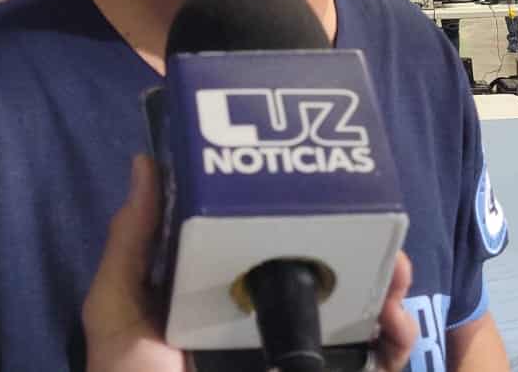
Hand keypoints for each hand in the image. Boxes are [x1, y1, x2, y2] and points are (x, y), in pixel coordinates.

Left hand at [84, 157, 419, 371]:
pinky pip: (381, 357)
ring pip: (361, 311)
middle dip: (356, 243)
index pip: (264, 248)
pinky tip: (395, 321)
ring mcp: (305, 361)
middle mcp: (267, 330)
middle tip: (373, 221)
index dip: (294, 215)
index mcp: (219, 307)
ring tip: (396, 269)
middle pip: (325, 273)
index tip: (315, 185)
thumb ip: (130, 247)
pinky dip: (397, 335)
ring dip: (386, 283)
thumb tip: (146, 164)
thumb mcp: (120, 319)